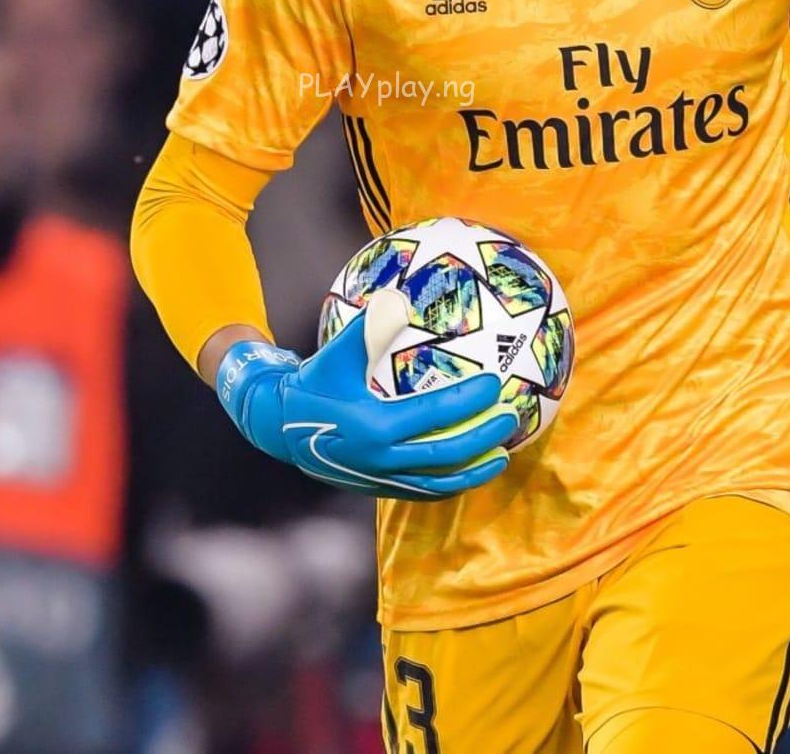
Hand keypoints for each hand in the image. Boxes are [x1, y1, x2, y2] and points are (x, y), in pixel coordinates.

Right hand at [215, 310, 515, 500]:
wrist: (279, 428)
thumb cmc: (312, 384)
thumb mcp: (336, 354)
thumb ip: (368, 328)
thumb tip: (397, 297)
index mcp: (374, 425)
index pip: (434, 413)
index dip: (468, 400)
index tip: (493, 384)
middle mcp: (381, 458)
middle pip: (446, 453)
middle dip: (483, 438)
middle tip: (510, 419)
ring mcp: (380, 479)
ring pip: (438, 482)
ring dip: (473, 471)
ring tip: (502, 456)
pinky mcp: (378, 489)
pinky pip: (422, 491)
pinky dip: (449, 483)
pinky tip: (469, 471)